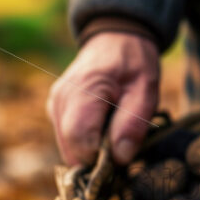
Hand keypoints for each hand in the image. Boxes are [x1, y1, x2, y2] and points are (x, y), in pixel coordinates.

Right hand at [47, 32, 158, 164]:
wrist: (116, 40)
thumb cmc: (133, 64)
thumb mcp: (145, 90)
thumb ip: (133, 124)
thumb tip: (119, 158)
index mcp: (83, 91)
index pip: (81, 142)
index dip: (103, 158)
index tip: (123, 153)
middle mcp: (60, 100)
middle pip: (72, 152)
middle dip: (98, 159)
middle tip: (122, 146)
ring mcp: (54, 106)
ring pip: (69, 151)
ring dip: (93, 153)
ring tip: (114, 133)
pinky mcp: (56, 112)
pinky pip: (69, 142)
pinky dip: (87, 144)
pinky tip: (103, 129)